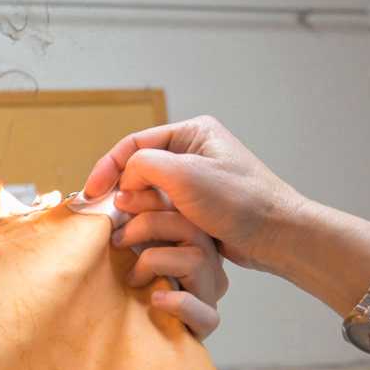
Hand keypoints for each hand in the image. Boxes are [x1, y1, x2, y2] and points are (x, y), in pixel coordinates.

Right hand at [84, 115, 306, 270]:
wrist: (278, 236)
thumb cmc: (240, 201)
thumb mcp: (185, 175)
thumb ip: (144, 166)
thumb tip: (124, 182)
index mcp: (192, 133)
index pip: (135, 144)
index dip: (107, 167)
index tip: (91, 193)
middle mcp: (192, 153)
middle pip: (139, 168)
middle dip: (125, 192)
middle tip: (118, 214)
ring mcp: (195, 181)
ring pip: (148, 192)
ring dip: (138, 210)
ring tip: (133, 227)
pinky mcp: (198, 207)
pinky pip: (162, 210)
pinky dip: (151, 222)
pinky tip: (147, 235)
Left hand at [113, 201, 227, 339]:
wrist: (139, 342)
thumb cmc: (130, 292)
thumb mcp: (126, 253)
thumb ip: (122, 228)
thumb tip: (91, 198)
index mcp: (188, 240)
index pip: (180, 207)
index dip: (149, 199)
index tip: (117, 201)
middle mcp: (206, 261)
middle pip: (191, 226)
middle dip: (148, 225)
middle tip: (116, 239)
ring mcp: (209, 291)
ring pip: (197, 260)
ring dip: (156, 262)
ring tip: (132, 278)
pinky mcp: (207, 321)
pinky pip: (204, 310)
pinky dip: (177, 303)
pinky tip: (154, 301)